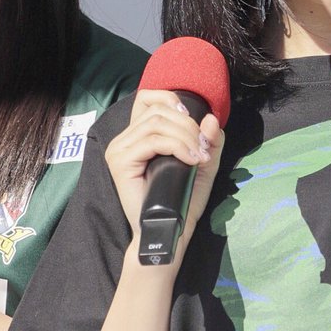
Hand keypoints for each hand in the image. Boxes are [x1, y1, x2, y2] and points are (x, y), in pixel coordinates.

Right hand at [105, 90, 223, 258]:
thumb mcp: (203, 165)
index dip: (173, 100)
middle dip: (189, 126)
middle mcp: (124, 140)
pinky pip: (153, 141)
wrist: (170, 232)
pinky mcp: (121, 163)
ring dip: (186, 137)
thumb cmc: (182, 202)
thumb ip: (209, 142)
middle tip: (203, 149)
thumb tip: (211, 118)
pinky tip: (191, 160)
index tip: (193, 123)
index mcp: (138, 136)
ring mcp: (119, 150)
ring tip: (198, 157)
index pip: (147, 99)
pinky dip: (178, 146)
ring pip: (157, 124)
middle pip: (158, 111)